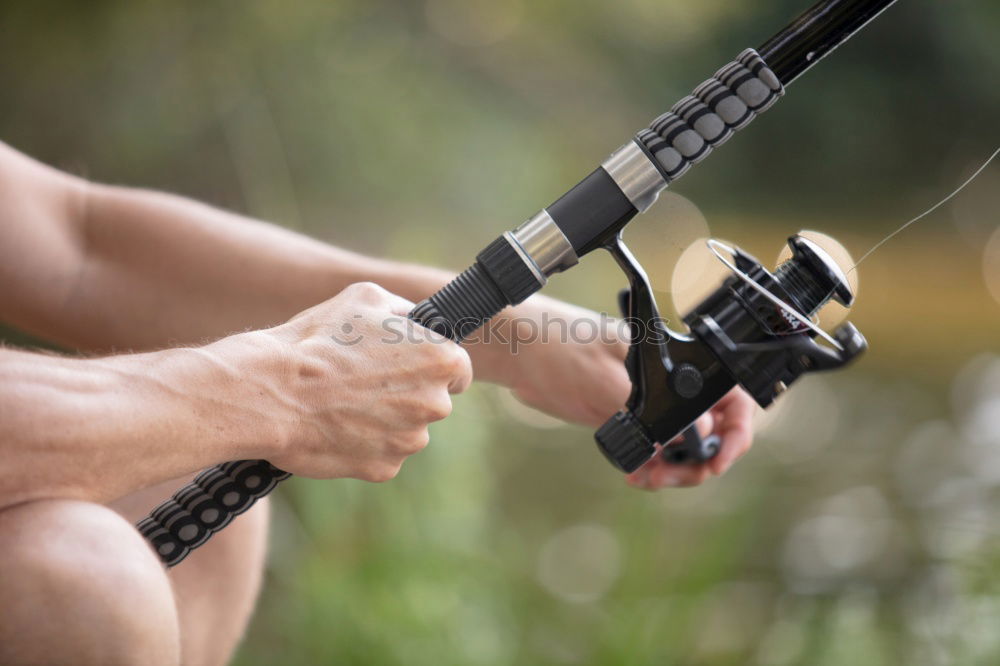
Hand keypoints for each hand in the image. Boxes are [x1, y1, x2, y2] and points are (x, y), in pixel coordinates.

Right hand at [219, 282, 471, 481]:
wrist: (273, 392)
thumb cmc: (318, 340)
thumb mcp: (366, 299)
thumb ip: (404, 311)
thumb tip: (416, 321)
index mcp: (441, 360)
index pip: (458, 368)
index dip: (433, 365)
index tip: (413, 365)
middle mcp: (435, 404)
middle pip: (432, 401)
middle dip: (407, 392)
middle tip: (365, 380)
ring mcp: (410, 440)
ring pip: (407, 430)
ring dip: (386, 419)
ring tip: (344, 402)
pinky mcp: (385, 468)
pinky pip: (382, 454)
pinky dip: (364, 444)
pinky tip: (337, 426)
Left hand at [467, 295, 754, 487]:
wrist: (522, 355)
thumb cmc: (562, 348)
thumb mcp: (610, 383)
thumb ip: (655, 412)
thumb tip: (698, 438)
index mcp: (678, 361)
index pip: (731, 399)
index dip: (735, 433)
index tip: (717, 461)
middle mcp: (672, 383)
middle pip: (714, 431)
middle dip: (700, 461)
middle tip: (671, 478)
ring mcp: (653, 402)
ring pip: (686, 447)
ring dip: (676, 470)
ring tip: (649, 480)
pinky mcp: (631, 418)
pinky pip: (658, 450)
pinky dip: (654, 468)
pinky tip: (637, 476)